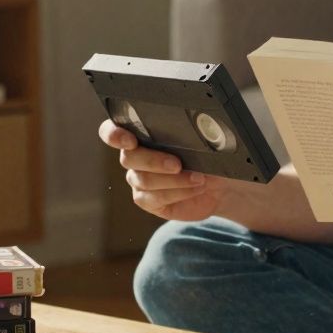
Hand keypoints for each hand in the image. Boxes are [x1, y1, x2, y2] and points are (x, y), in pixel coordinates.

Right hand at [98, 119, 229, 220]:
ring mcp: (139, 180)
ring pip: (144, 180)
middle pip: (128, 158)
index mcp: (140, 135)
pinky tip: (194, 188)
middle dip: (154, 161)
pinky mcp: (148, 201)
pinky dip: (178, 192)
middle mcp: (134, 158)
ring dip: (174, 179)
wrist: (220, 185)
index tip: (130, 141)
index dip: (114, 135)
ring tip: (198, 178)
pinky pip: (154, 198)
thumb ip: (185, 136)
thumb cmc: (208, 157)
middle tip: (178, 164)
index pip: (112, 132)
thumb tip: (187, 135)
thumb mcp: (201, 143)